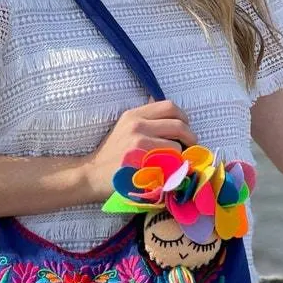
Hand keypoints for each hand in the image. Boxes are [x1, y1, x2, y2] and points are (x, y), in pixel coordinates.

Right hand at [81, 99, 197, 201]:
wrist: (91, 175)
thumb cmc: (112, 154)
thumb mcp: (124, 128)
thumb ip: (145, 118)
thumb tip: (167, 109)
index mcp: (134, 115)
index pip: (170, 107)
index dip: (184, 118)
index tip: (185, 130)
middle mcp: (137, 126)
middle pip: (179, 125)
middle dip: (190, 138)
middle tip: (190, 148)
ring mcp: (138, 144)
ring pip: (176, 146)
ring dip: (181, 156)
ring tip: (176, 163)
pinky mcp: (140, 163)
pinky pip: (168, 164)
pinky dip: (173, 169)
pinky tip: (168, 173)